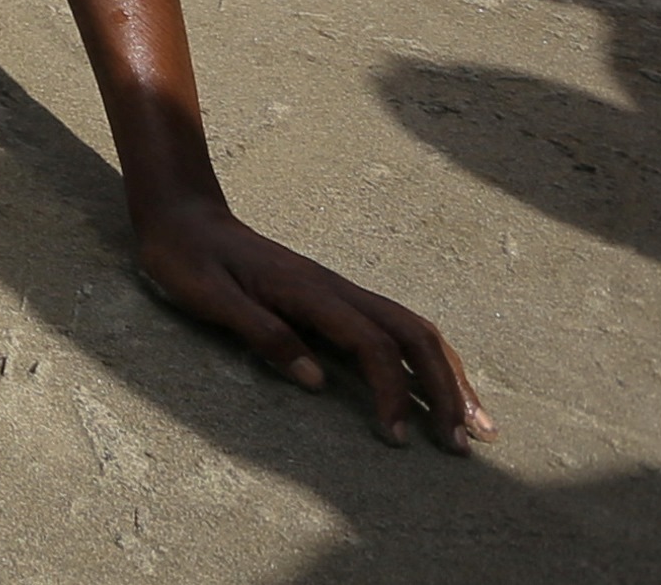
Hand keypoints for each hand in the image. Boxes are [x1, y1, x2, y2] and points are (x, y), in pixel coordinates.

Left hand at [132, 199, 487, 450]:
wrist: (183, 215)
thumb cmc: (187, 258)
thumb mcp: (207, 297)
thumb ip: (260, 332)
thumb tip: (316, 380)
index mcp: (308, 291)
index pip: (372, 345)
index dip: (393, 392)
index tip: (398, 437)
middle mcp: (335, 289)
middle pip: (413, 336)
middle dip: (446, 390)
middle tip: (463, 445)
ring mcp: (340, 291)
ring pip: (415, 330)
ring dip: (450, 376)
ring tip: (478, 425)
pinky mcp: (336, 299)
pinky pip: (397, 328)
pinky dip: (429, 360)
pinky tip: (442, 388)